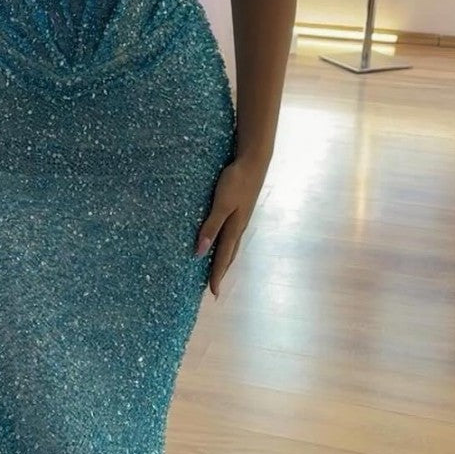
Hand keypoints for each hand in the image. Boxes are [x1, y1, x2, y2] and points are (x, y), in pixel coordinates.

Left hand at [194, 155, 268, 297]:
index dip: (217, 275)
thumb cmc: (236, 181)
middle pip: (229, 255)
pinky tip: (222, 238)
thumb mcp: (221, 204)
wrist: (254, 161)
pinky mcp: (241, 208)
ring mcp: (241, 218)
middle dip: (222, 270)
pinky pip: (232, 233)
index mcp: (234, 228)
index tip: (213, 292)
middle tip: (214, 284)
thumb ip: (211, 227)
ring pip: (232, 244)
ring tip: (217, 267)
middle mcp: (239, 226)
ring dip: (225, 258)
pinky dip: (226, 243)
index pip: (223, 257)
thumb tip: (200, 252)